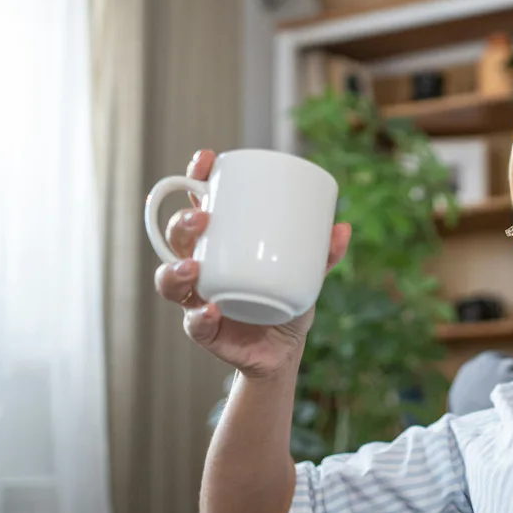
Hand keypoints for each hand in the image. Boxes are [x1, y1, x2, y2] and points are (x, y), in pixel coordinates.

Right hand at [153, 149, 351, 379]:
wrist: (284, 352)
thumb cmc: (287, 302)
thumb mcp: (308, 275)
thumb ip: (323, 255)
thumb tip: (343, 228)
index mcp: (220, 245)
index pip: (198, 205)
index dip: (195, 180)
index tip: (206, 160)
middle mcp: (201, 268)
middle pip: (177, 239)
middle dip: (182, 223)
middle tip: (202, 217)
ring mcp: (198, 299)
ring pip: (170, 281)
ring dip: (174, 271)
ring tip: (192, 266)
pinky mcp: (205, 331)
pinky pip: (194, 324)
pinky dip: (200, 317)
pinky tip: (211, 310)